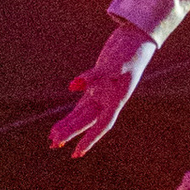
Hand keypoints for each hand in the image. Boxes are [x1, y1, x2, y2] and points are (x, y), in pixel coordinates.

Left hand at [51, 21, 156, 157]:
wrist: (137, 37)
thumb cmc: (130, 51)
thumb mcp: (114, 64)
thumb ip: (94, 77)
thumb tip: (72, 86)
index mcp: (116, 99)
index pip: (101, 124)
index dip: (89, 139)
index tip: (77, 153)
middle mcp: (109, 99)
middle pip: (87, 120)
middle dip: (71, 132)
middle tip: (53, 144)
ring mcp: (103, 93)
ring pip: (82, 114)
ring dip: (69, 126)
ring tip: (52, 139)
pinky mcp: (97, 85)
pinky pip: (82, 104)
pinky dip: (72, 114)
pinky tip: (62, 121)